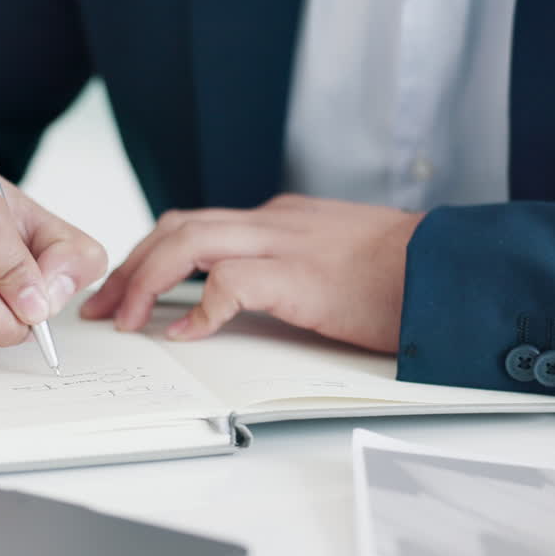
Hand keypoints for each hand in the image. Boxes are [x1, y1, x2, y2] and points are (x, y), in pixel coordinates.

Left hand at [80, 194, 424, 353]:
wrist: (451, 270)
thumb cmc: (405, 274)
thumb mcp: (337, 259)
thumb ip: (293, 267)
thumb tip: (252, 300)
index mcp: (281, 220)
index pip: (197, 224)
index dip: (151, 255)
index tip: (126, 288)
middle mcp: (273, 222)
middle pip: (177, 227)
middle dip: (130, 266)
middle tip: (102, 306)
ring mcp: (283, 244)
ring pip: (187, 243)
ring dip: (145, 282)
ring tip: (125, 320)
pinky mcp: (298, 276)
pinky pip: (228, 285)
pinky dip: (198, 309)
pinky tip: (184, 335)